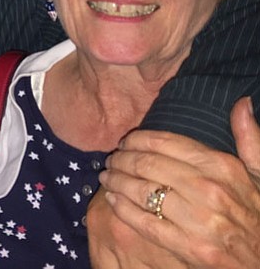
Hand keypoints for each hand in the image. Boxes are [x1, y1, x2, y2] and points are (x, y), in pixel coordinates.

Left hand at [91, 97, 259, 268]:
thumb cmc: (258, 213)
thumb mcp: (259, 173)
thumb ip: (249, 138)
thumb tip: (241, 103)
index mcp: (222, 167)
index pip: (164, 142)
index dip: (137, 139)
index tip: (125, 142)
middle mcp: (209, 190)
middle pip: (147, 164)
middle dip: (121, 159)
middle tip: (111, 159)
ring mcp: (199, 221)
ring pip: (141, 191)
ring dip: (116, 181)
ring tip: (106, 176)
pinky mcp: (189, 247)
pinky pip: (144, 222)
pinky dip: (122, 208)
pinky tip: (112, 199)